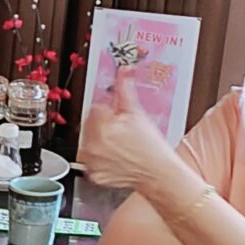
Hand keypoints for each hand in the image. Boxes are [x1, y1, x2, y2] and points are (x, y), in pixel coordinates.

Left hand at [79, 67, 186, 193]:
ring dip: (99, 140)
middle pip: (89, 124)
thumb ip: (125, 88)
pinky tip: (115, 157)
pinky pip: (90, 160)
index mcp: (102, 127)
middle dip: (103, 124)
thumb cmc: (151, 146)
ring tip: (119, 145)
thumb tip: (124, 70)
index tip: (118, 116)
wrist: (157, 173)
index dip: (109, 110)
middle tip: (121, 132)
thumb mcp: (137, 113)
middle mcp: (93, 146)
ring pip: (87, 141)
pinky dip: (99, 158)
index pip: (95, 108)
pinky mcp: (93, 174)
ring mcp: (92, 162)